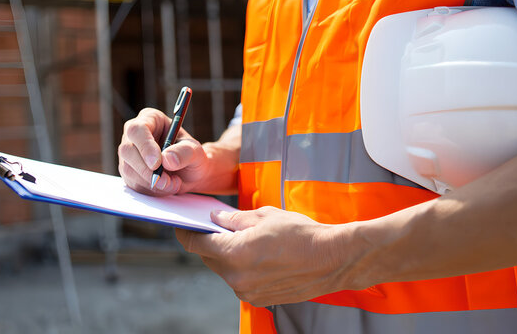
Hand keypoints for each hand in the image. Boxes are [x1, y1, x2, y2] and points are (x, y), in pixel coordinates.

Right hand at [118, 108, 209, 195]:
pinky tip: (165, 187)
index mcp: (150, 119)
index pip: (138, 129)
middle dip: (147, 170)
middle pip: (127, 150)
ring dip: (151, 182)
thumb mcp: (196, 152)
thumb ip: (184, 152)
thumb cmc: (192, 156)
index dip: (145, 146)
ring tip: (173, 183)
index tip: (156, 164)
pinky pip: (132, 182)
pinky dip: (150, 189)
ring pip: (128, 169)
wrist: (190, 172)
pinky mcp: (128, 171)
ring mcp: (129, 153)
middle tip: (167, 181)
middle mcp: (135, 135)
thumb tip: (167, 159)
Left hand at [175, 207, 360, 306]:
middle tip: (216, 227)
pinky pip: (241, 281)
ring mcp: (248, 292)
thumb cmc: (302, 234)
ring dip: (228, 256)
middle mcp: (237, 278)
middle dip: (210, 243)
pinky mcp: (260, 299)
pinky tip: (258, 255)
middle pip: (209, 259)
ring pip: (225, 271)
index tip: (182, 226)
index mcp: (234, 254)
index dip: (185, 233)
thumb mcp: (264, 216)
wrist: (334, 259)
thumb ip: (234, 219)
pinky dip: (243, 268)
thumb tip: (215, 219)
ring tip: (244, 240)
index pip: (196, 244)